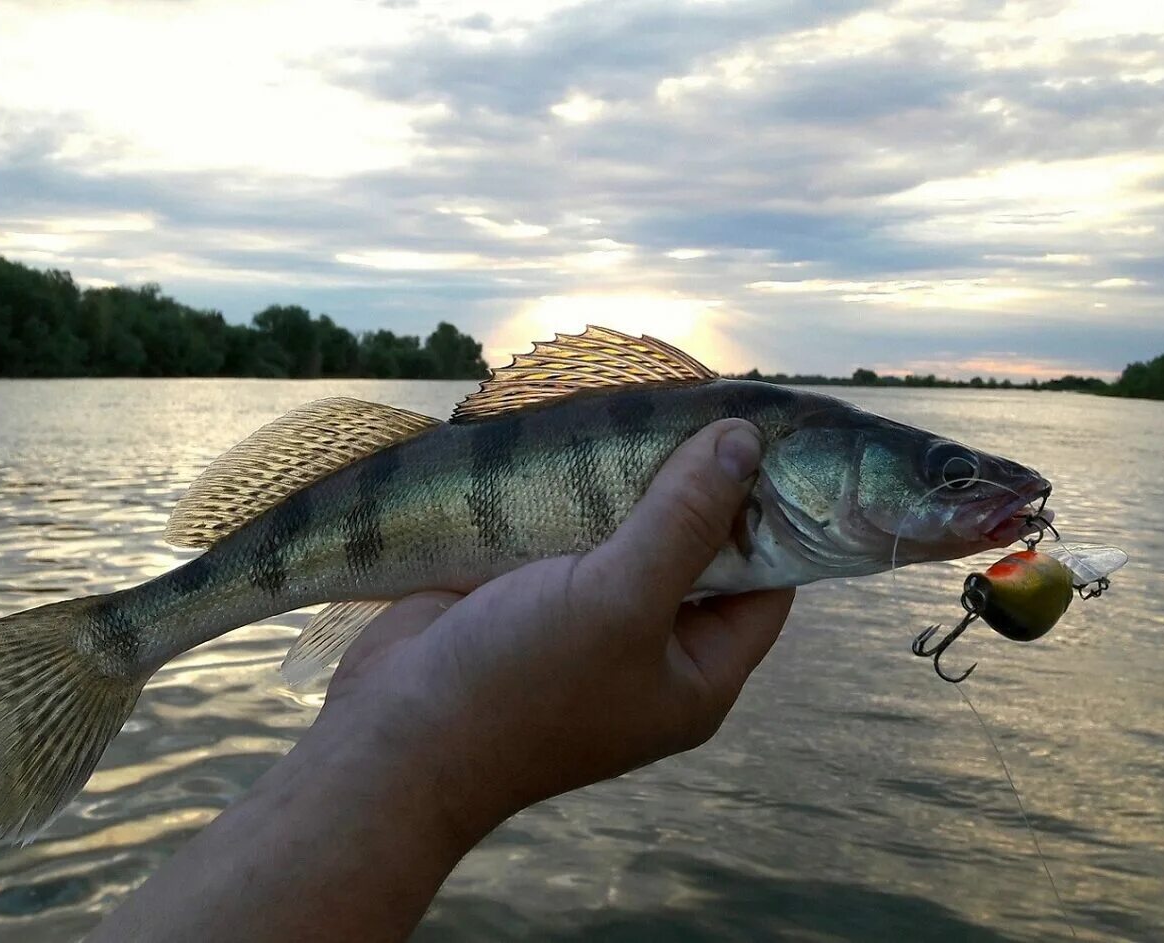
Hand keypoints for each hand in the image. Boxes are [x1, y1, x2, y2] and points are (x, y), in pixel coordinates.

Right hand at [311, 418, 794, 845]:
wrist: (392, 734)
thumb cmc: (522, 684)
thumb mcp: (620, 600)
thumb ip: (685, 519)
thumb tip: (745, 440)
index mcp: (695, 675)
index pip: (766, 583)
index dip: (772, 512)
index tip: (763, 436)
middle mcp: (648, 652)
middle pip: (696, 551)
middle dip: (693, 486)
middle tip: (695, 406)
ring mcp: (584, 625)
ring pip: (626, 536)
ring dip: (626, 481)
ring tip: (638, 407)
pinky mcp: (525, 598)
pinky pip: (566, 536)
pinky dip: (570, 492)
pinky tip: (574, 437)